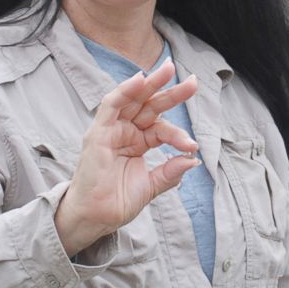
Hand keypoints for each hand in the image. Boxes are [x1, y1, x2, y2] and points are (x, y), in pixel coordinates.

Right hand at [54, 58, 199, 255]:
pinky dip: (125, 91)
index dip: (178, 134)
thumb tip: (193, 160)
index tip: (192, 145)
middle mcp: (125, 131)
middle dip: (171, 92)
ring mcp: (111, 129)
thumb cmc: (117, 202)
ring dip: (151, 83)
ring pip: (133, 99)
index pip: (161, 128)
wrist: (95, 218)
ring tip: (169, 70)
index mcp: (138, 141)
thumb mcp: (151, 186)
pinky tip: (140, 79)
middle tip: (193, 81)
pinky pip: (111, 105)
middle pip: (150, 105)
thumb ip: (170, 172)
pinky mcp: (99, 132)